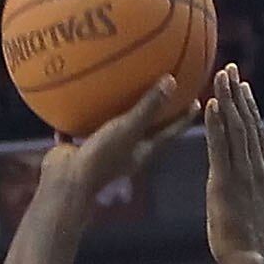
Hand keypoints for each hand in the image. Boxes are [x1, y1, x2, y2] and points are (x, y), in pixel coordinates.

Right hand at [39, 72, 186, 206]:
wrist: (66, 183)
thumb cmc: (102, 159)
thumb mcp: (129, 129)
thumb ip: (149, 107)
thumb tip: (172, 80)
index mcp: (142, 151)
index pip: (169, 132)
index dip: (183, 118)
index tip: (197, 103)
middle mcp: (125, 152)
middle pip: (145, 130)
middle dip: (155, 113)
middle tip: (167, 90)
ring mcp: (102, 152)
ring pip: (113, 128)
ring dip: (117, 113)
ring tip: (122, 88)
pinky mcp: (80, 150)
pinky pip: (81, 128)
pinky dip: (79, 115)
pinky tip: (75, 96)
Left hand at [203, 64, 263, 263]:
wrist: (248, 257)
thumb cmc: (248, 244)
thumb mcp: (256, 213)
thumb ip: (254, 196)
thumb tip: (254, 193)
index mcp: (260, 173)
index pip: (256, 133)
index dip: (250, 108)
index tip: (244, 87)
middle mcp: (254, 167)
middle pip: (247, 122)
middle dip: (238, 94)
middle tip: (231, 69)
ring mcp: (241, 173)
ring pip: (236, 128)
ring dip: (227, 100)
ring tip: (221, 77)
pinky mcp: (225, 182)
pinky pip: (219, 147)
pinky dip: (216, 124)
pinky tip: (210, 105)